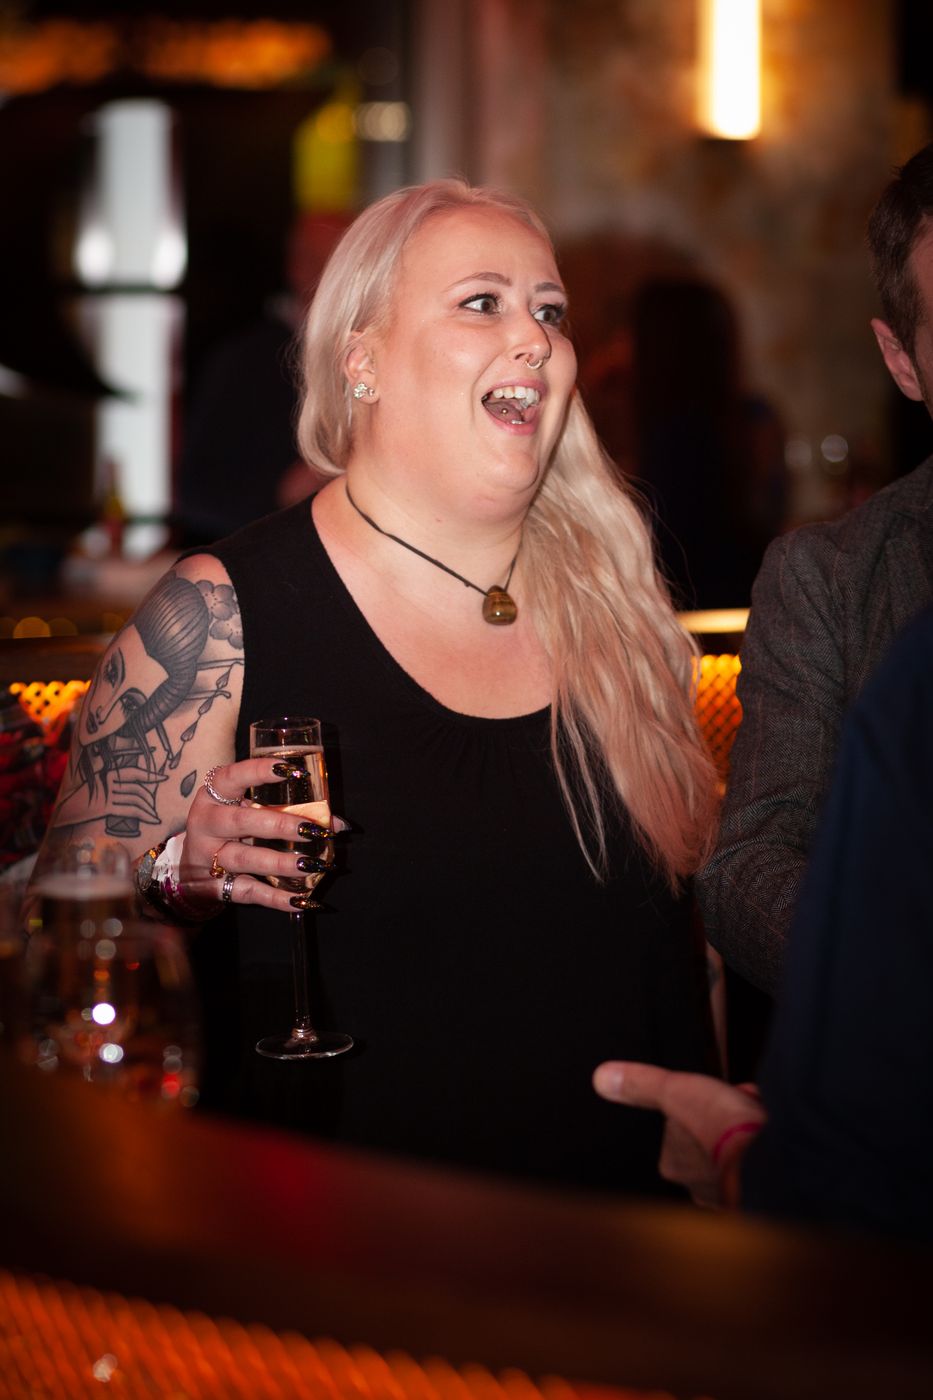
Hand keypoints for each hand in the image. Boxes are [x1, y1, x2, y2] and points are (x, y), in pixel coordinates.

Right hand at [180, 757, 333, 913]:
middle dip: (279, 824)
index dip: (258, 771)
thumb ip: (284, 810)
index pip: (231, 778)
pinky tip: (300, 899)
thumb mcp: (244, 812)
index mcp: (213, 797)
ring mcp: (208, 858)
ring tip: (311, 864)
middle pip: (241, 821)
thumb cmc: (228, 832)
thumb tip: (336, 823)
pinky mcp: (215, 887)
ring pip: (245, 859)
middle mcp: (207, 825)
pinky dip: (275, 897)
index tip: (290, 770)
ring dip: (280, 862)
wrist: (188, 873)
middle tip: (312, 830)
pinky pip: (248, 892)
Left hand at [593, 1061, 765, 1208]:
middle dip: (727, 1123)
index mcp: (675, 1164)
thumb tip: (602, 1078)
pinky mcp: (762, 1197)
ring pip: (738, 1156)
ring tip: (758, 1116)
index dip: (700, 1109)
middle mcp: (700, 1187)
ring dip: (748, 1134)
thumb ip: (642, 1085)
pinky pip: (761, 1166)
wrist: (775, 1155)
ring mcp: (733, 1196)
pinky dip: (768, 1149)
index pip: (682, 1132)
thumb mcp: (674, 1091)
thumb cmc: (723, 1127)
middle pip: (711, 1145)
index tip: (714, 1099)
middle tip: (741, 1107)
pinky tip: (774, 1134)